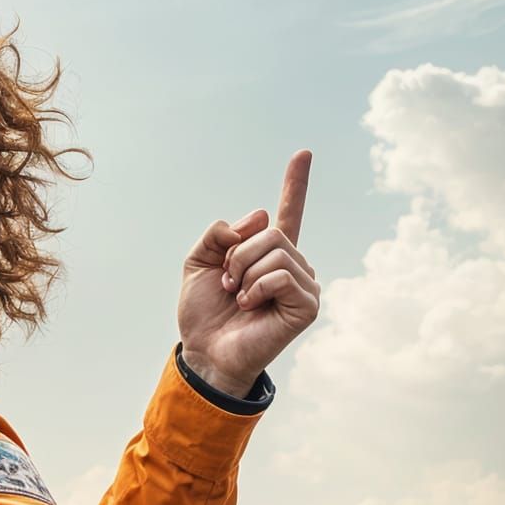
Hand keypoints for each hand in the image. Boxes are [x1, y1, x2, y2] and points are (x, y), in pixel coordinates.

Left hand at [177, 151, 319, 396]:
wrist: (205, 351)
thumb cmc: (203, 315)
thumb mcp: (197, 266)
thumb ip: (216, 235)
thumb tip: (257, 217)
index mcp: (268, 255)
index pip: (287, 214)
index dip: (295, 184)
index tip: (303, 154)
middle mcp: (292, 266)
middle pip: (271, 233)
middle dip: (237, 256)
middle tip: (227, 284)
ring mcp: (304, 284)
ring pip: (276, 252)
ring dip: (244, 274)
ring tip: (238, 298)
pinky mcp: (308, 304)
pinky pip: (280, 275)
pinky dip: (256, 288)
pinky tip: (249, 307)